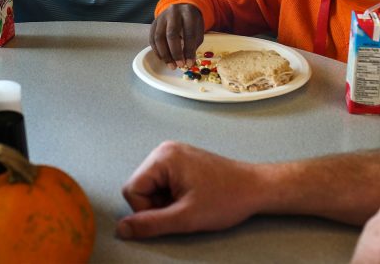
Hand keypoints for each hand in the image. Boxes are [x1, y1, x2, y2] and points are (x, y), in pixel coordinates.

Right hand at [116, 141, 259, 238]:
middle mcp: (165, 151)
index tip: (171, 214)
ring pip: (151, 187)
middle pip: (140, 187)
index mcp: (163, 157)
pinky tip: (192, 198)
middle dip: (158, 205)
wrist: (256, 188)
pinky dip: (174, 196)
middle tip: (183, 209)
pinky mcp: (181, 161)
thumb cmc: (228, 197)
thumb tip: (124, 229)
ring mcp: (174, 154)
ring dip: (166, 202)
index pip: (131, 190)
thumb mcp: (185, 217)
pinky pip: (163, 183)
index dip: (147, 210)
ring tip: (190, 203)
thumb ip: (151, 224)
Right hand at [149, 4, 203, 67]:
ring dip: (164, 54)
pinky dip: (156, 51)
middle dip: (175, 52)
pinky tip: (163, 59)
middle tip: (178, 65)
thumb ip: (193, 44)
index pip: (188, 33)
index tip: (189, 63)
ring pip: (159, 37)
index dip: (189, 50)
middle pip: (171, 34)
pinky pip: (152, 38)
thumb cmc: (191, 22)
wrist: (181, 8)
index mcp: (188, 13)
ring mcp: (161, 17)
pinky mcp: (153, 23)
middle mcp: (173, 13)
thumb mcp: (198, 30)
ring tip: (171, 65)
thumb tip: (188, 62)